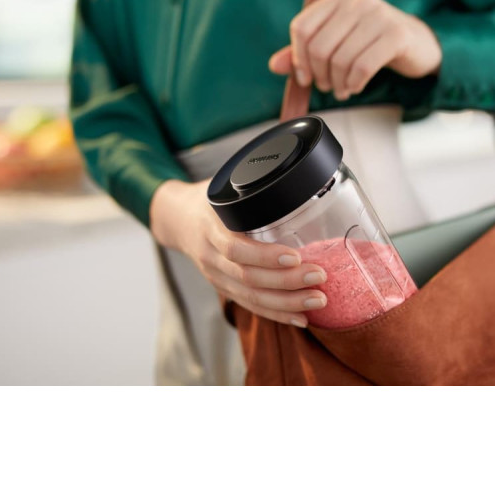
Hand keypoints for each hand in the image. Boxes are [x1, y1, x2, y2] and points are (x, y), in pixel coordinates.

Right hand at [150, 179, 327, 327]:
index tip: (295, 256)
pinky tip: (300, 318)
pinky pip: (249, 305)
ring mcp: (216, 276)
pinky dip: (275, 314)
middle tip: (320, 276)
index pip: (236, 248)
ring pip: (250, 297)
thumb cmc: (208, 199)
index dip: (266, 256)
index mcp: (211, 228)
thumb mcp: (224, 188)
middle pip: (248, 278)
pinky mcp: (223, 288)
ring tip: (318, 301)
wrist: (175, 217)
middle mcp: (211, 256)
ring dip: (286, 303)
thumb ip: (253, 187)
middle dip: (287, 282)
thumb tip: (298, 175)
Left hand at [268, 0, 441, 99]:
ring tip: (342, 90)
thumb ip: (305, 51)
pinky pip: (362, 66)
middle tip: (327, 87)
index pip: (302, 27)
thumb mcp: (338, 41)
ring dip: (338, 83)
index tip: (305, 77)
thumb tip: (274, 65)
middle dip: (319, 76)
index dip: (298, 58)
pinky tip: (355, 86)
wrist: (418, 43)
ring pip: (340, 59)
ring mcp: (379, 15)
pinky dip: (354, 83)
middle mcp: (358, 0)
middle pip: (319, 47)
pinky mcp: (397, 35)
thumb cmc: (373, 42)